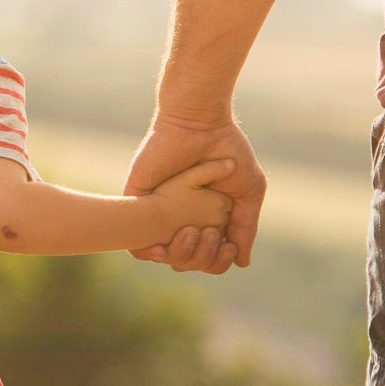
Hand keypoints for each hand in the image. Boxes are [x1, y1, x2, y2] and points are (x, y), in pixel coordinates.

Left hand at [123, 112, 262, 273]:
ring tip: (200, 232)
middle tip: (214, 235)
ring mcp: (158, 212)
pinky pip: (137, 245)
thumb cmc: (228, 151)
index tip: (228, 245)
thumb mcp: (247, 192)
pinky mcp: (139, 202)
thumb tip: (241, 262)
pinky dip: (153, 252)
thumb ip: (245, 226)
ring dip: (185, 254)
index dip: (219, 260)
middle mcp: (181, 218)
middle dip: (205, 258)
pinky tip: (169, 244)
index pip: (209, 256)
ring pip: (166, 256)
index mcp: (205, 218)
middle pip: (188, 261)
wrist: (200, 123)